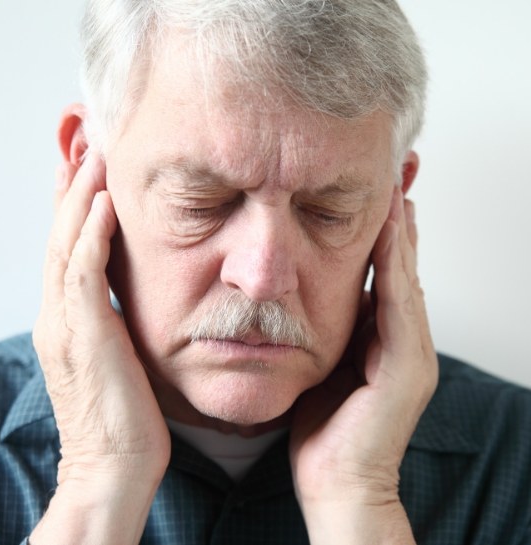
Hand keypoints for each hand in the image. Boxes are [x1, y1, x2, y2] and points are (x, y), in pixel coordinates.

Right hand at [31, 154, 169, 544]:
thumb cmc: (124, 416)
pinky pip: (82, 273)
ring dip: (78, 196)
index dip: (72, 206)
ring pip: (65, 244)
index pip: (66, 248)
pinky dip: (89, 234)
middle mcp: (57, 315)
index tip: (85, 168)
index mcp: (66, 319)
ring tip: (92, 154)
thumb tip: (128, 298)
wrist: (113, 466)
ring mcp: (64, 324)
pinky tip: (102, 202)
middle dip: (70, 187)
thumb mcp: (117, 358)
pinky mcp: (82, 335)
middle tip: (81, 142)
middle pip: (59, 235)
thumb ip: (114, 322)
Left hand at [289, 188, 437, 543]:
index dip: (381, 229)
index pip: (383, 271)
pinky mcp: (407, 367)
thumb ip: (324, 333)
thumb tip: (303, 299)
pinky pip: (399, 303)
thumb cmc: (322, 429)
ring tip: (397, 183)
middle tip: (398, 168)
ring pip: (406, 275)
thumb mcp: (319, 368)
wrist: (337, 483)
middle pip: (401, 264)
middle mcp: (403, 338)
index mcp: (380, 338)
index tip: (374, 188)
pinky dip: (395, 264)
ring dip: (401, 230)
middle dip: (399, 216)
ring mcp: (411, 351)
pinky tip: (391, 229)